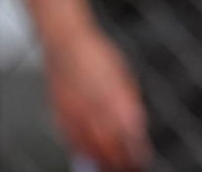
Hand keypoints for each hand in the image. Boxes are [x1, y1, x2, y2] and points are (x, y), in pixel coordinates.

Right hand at [44, 26, 149, 169]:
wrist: (66, 42)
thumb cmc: (97, 55)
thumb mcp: (123, 75)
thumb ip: (129, 101)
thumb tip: (136, 127)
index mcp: (115, 94)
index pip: (129, 132)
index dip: (135, 149)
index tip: (142, 158)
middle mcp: (95, 104)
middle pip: (109, 144)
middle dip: (119, 160)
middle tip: (128, 167)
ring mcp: (76, 110)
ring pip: (89, 145)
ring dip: (101, 160)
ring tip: (110, 166)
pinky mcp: (60, 112)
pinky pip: (71, 138)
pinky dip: (82, 150)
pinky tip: (89, 155)